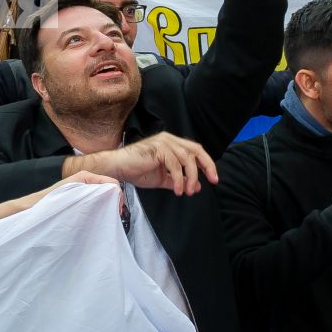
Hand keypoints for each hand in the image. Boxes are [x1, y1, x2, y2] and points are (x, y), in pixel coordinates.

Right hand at [83, 132, 219, 196]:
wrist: (118, 168)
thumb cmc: (137, 171)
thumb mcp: (162, 178)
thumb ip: (179, 181)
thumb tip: (196, 187)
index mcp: (171, 144)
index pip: (195, 150)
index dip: (206, 164)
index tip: (214, 179)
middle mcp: (169, 139)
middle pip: (196, 150)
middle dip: (207, 166)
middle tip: (213, 181)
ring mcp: (164, 142)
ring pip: (187, 160)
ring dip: (191, 178)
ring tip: (187, 192)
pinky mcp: (158, 149)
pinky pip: (175, 165)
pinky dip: (179, 180)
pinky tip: (178, 191)